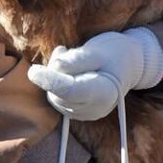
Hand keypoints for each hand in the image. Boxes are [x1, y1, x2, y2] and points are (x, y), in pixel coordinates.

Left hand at [28, 28, 162, 120]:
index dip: (50, 80)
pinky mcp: (78, 112)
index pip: (69, 91)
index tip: (33, 71)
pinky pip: (59, 99)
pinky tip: (67, 70)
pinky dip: (57, 84)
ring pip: (56, 98)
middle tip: (62, 50)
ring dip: (54, 78)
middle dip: (52, 73)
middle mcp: (95, 109)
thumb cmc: (116, 53)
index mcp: (104, 93)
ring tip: (67, 56)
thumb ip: (78, 60)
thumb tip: (56, 66)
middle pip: (60, 95)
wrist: (129, 64)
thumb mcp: (99, 49)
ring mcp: (86, 113)